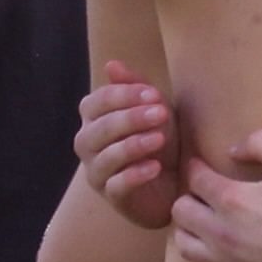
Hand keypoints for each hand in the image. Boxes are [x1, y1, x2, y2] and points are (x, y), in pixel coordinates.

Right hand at [74, 72, 179, 229]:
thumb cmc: (159, 140)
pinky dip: (135, 175)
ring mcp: (97, 172)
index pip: (95, 102)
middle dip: (130, 118)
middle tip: (161, 113)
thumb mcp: (153, 108)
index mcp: (93, 120)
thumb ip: (134, 86)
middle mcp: (88, 145)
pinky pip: (116, 185)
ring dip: (133, 145)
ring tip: (159, 138)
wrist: (174, 182)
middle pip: (99, 128)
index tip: (154, 94)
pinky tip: (155, 167)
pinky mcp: (112, 196)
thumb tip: (111, 64)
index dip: (123, 96)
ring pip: (106, 157)